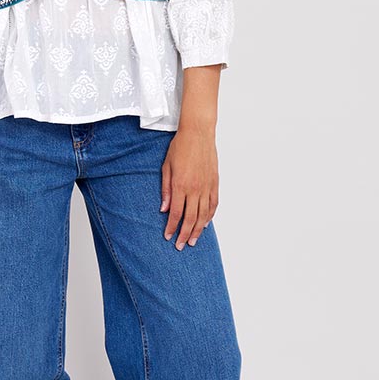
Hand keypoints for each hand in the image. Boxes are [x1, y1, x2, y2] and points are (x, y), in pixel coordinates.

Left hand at [160, 127, 218, 248]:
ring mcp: (206, 186)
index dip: (171, 227)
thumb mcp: (166, 167)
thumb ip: (165, 189)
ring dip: (197, 230)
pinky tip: (204, 225)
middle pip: (190, 218)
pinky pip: (213, 204)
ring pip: (203, 215)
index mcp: (180, 185)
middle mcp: (194, 189)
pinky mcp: (214, 183)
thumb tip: (163, 209)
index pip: (175, 213)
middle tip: (180, 246)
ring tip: (192, 241)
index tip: (168, 236)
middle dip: (184, 234)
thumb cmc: (180, 147)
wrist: (198, 133)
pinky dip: (209, 216)